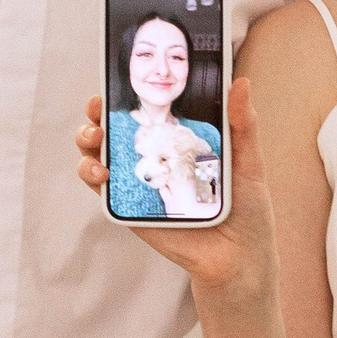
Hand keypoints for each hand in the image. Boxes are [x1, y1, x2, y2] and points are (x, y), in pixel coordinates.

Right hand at [77, 77, 279, 305]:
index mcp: (180, 140)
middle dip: (97, 111)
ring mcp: (139, 182)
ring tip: (97, 139)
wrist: (238, 259)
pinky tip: (101, 172)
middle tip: (98, 108)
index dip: (127, 91)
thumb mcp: (248, 162)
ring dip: (87, 140)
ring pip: (99, 153)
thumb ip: (242, 124)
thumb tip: (241, 82)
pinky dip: (91, 175)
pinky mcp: (131, 208)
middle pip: (115, 126)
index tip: (117, 78)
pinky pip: (102, 189)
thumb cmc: (247, 210)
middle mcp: (155, 157)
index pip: (148, 108)